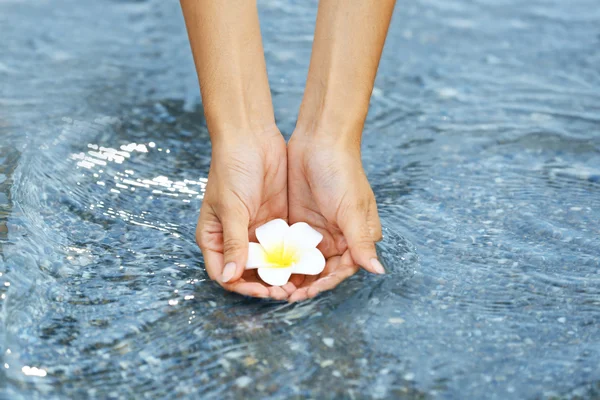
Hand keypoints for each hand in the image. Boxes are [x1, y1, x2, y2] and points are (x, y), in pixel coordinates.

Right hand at [196, 127, 294, 299]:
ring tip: (298, 284)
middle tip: (286, 292)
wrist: (251, 138)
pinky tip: (305, 264)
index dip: (242, 286)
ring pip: (268, 262)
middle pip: (249, 273)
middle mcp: (235, 238)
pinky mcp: (275, 221)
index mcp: (215, 237)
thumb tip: (231, 275)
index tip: (263, 291)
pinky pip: (283, 246)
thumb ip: (234, 241)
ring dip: (280, 274)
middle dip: (265, 284)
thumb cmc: (231, 170)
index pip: (226, 273)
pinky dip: (291, 257)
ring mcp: (256, 231)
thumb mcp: (232, 208)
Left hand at [286, 133, 383, 302]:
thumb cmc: (342, 172)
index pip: (340, 270)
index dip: (323, 284)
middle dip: (305, 284)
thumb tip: (378, 270)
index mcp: (356, 237)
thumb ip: (360, 241)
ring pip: (303, 262)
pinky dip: (281, 258)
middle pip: (320, 271)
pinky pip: (290, 247)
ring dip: (291, 274)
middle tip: (284, 295)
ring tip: (273, 285)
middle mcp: (338, 237)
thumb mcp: (351, 209)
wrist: (319, 140)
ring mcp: (316, 230)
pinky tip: (267, 267)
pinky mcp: (298, 221)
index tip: (305, 294)